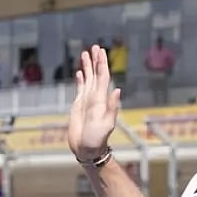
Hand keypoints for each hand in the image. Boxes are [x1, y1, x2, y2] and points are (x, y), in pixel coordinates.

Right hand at [68, 45, 121, 162]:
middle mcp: (95, 97)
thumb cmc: (97, 139)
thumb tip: (117, 90)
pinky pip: (80, 89)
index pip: (103, 77)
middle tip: (95, 46)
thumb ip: (112, 107)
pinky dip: (81, 80)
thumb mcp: (107, 124)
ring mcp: (87, 101)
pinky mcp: (79, 106)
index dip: (102, 64)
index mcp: (101, 99)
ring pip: (88, 79)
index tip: (101, 51)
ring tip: (85, 54)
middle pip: (96, 74)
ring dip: (87, 67)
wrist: (87, 150)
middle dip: (95, 61)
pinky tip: (79, 73)